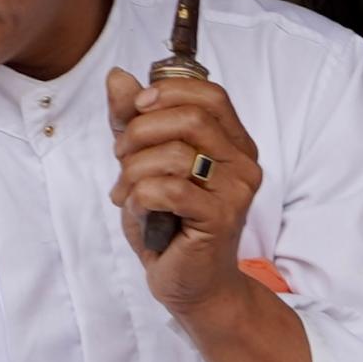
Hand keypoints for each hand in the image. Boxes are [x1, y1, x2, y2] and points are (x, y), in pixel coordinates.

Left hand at [105, 66, 263, 319]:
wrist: (193, 284)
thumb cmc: (173, 225)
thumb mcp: (146, 164)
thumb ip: (135, 120)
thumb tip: (118, 77)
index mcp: (234, 144)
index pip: (211, 96)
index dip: (169, 92)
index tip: (138, 107)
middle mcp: (243, 164)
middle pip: (191, 118)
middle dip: (140, 131)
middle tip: (120, 155)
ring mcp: (235, 192)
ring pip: (173, 154)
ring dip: (132, 170)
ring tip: (125, 190)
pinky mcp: (219, 218)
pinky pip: (167, 190)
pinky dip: (138, 197)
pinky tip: (137, 210)